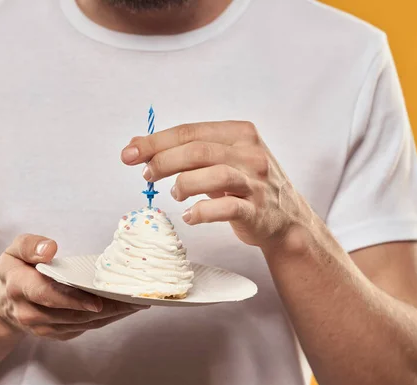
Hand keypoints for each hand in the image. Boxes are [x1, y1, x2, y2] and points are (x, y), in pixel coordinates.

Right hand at [0, 234, 148, 340]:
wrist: (4, 301)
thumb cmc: (16, 269)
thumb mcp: (14, 250)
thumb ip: (30, 245)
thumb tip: (50, 248)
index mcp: (19, 287)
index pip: (47, 296)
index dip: (72, 299)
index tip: (97, 300)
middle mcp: (31, 312)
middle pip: (72, 314)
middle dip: (106, 308)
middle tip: (134, 298)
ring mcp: (44, 327)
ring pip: (82, 323)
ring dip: (111, 315)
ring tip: (136, 302)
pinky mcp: (57, 334)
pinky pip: (85, 327)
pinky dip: (106, 318)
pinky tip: (125, 307)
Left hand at [121, 121, 311, 248]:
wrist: (286, 220)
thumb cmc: (245, 186)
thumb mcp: (219, 160)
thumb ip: (183, 151)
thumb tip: (136, 145)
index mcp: (240, 132)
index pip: (190, 131)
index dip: (155, 142)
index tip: (129, 153)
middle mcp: (251, 153)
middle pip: (198, 150)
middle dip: (163, 161)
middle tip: (146, 176)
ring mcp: (256, 182)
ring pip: (214, 175)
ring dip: (184, 185)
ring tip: (175, 193)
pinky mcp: (257, 210)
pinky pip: (226, 209)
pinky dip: (201, 212)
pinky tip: (190, 215)